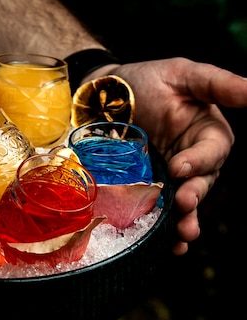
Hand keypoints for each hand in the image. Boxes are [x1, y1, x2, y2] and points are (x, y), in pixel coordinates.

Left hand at [109, 58, 246, 253]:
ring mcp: (169, 177)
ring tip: (181, 236)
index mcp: (206, 133)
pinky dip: (164, 230)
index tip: (179, 167)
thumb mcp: (181, 74)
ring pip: (185, 203)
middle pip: (203, 183)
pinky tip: (165, 245)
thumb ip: (217, 84)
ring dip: (185, 220)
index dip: (200, 161)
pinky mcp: (147, 188)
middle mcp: (192, 158)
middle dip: (195, 197)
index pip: (213, 151)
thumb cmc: (145, 81)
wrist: (102, 96)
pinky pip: (160, 212)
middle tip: (184, 205)